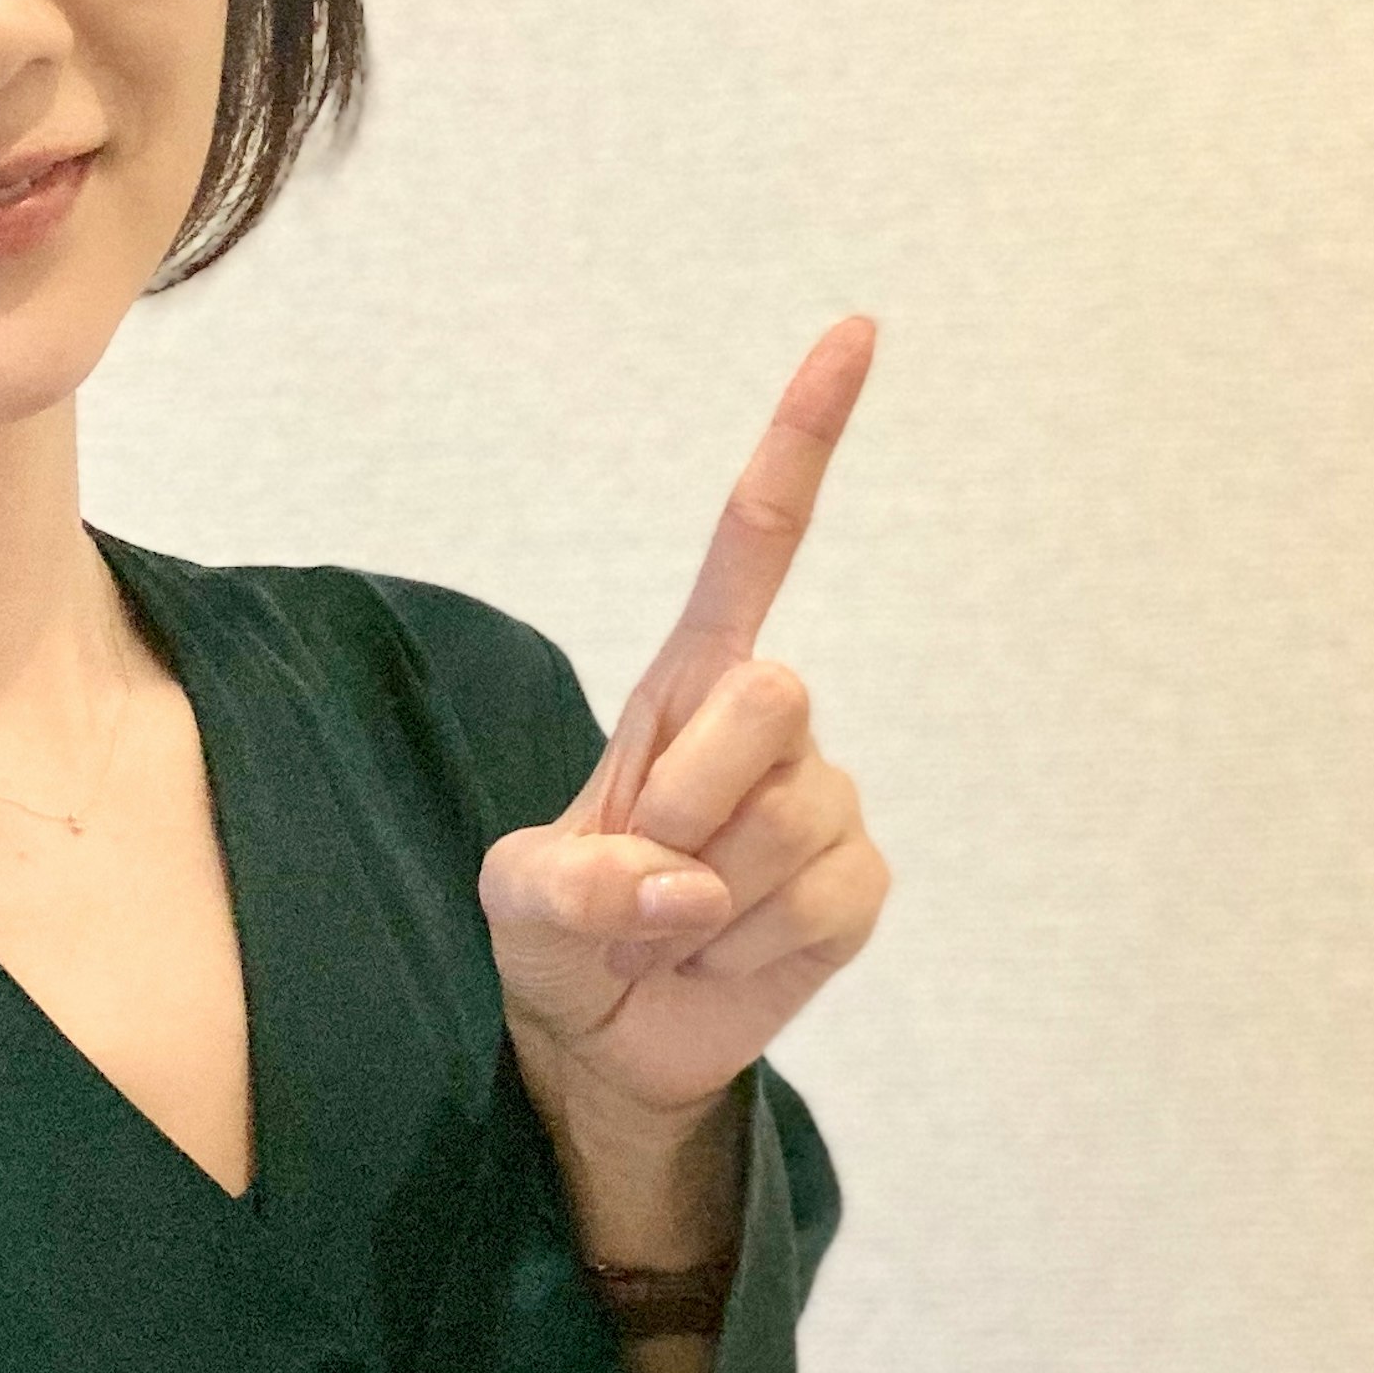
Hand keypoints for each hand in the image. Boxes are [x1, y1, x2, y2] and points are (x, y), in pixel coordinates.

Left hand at [481, 316, 893, 1153]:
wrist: (612, 1039)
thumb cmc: (563, 934)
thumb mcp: (516, 902)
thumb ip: (566, 885)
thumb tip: (683, 884)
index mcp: (684, 685)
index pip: (756, 543)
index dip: (803, 437)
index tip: (855, 333)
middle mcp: (767, 726)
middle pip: (774, 696)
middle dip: (690, 795)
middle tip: (644, 871)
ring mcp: (823, 801)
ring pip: (791, 821)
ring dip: (709, 899)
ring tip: (675, 924)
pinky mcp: (857, 884)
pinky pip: (819, 902)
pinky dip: (752, 950)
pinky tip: (725, 954)